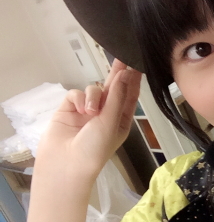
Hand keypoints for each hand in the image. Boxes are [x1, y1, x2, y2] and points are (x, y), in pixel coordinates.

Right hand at [15, 60, 142, 221]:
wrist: (66, 164)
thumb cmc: (95, 148)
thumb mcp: (111, 122)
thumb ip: (117, 97)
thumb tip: (125, 75)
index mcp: (121, 119)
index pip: (130, 95)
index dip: (133, 80)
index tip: (139, 63)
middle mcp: (105, 113)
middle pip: (114, 88)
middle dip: (118, 74)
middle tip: (124, 57)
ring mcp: (87, 110)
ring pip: (94, 89)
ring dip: (94, 96)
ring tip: (91, 111)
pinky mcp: (70, 108)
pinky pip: (77, 93)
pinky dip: (79, 99)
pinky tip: (80, 110)